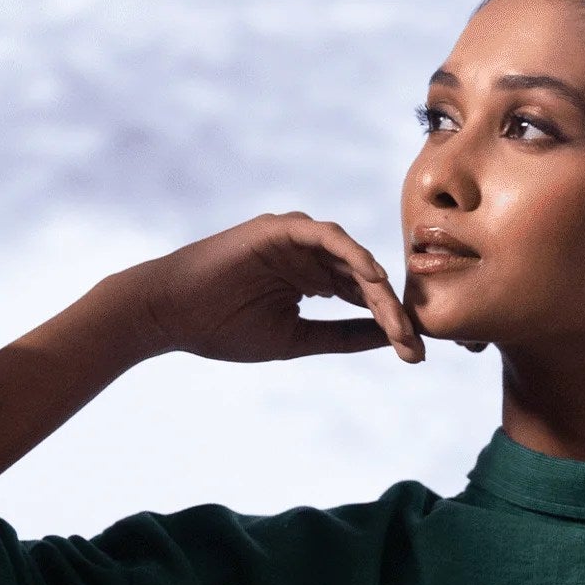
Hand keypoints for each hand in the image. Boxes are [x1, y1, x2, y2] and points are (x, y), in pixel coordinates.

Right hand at [129, 212, 424, 365]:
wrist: (169, 314)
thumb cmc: (222, 328)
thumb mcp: (294, 339)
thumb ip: (341, 335)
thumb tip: (389, 338)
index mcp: (310, 280)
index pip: (362, 299)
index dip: (389, 324)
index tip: (414, 355)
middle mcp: (308, 256)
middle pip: (364, 281)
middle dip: (392, 313)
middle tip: (415, 344)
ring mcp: (295, 240)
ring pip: (352, 260)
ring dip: (378, 291)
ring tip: (400, 322)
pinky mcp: (280, 229)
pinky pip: (327, 237)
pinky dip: (353, 255)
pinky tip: (373, 280)